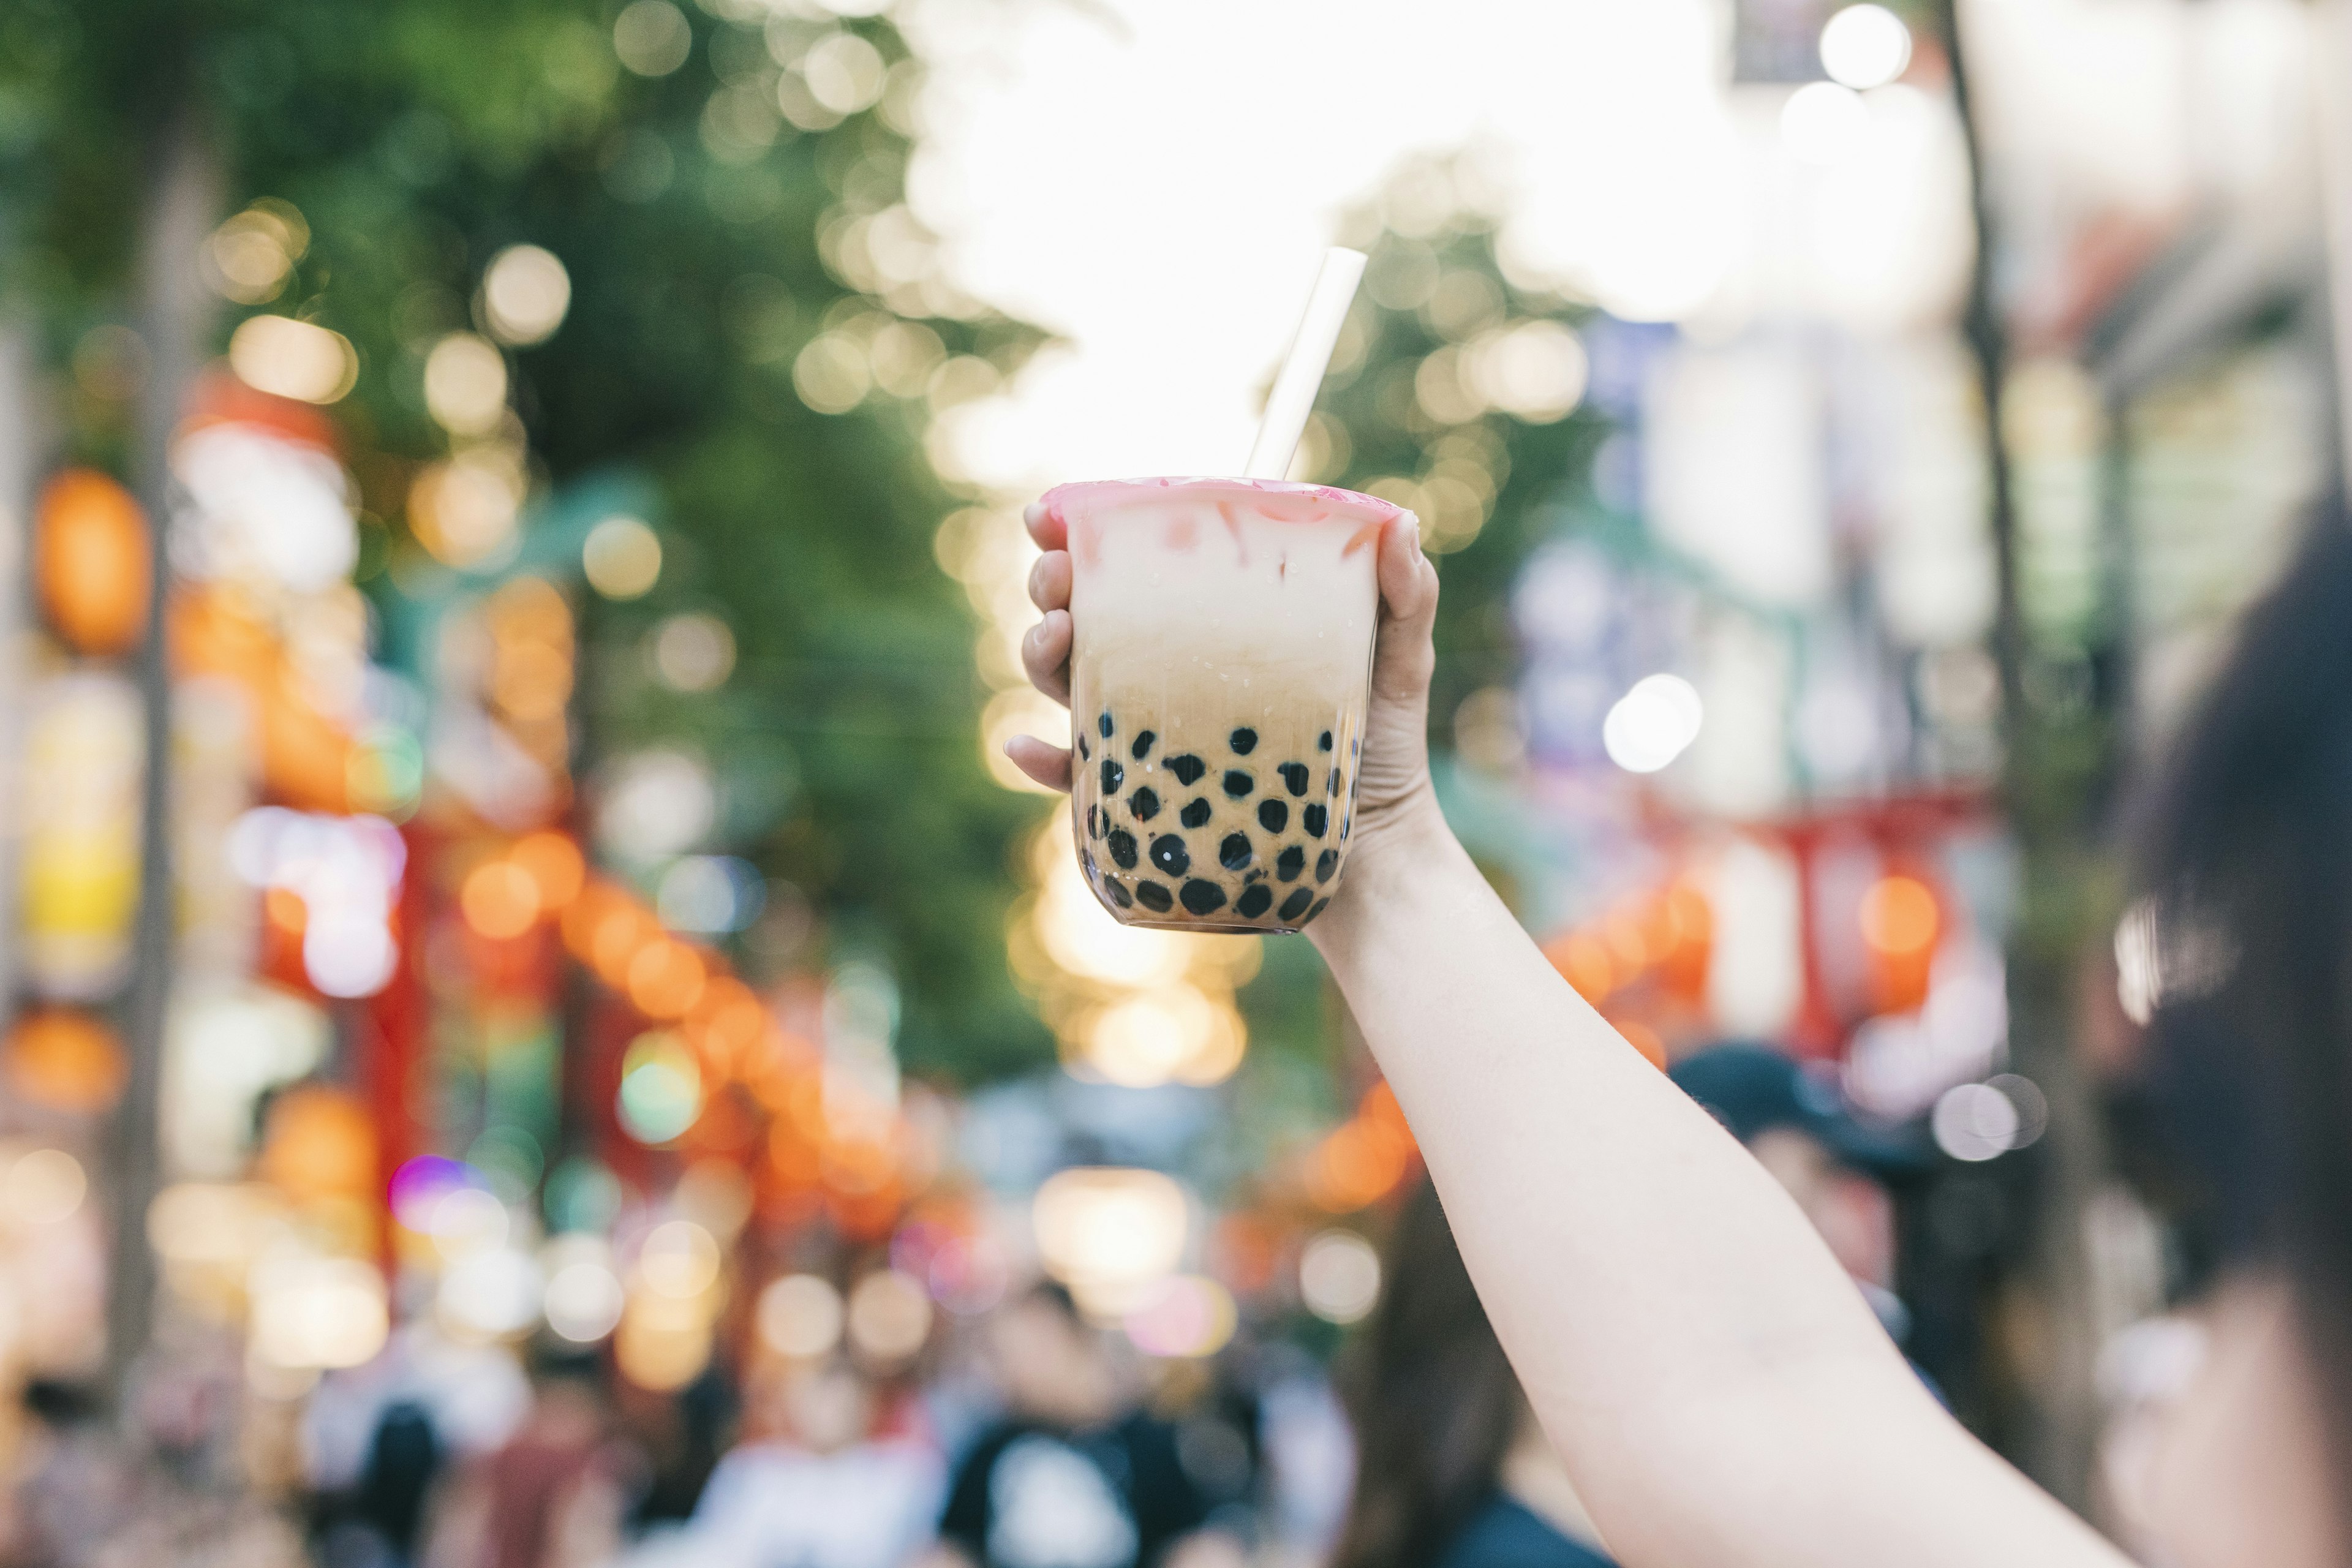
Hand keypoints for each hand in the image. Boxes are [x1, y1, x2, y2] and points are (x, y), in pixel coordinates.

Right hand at [1003, 497, 1445, 858]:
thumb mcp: (1401, 662)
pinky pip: (1075, 781)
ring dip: (1041, 653)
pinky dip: (1040, 763)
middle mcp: (1168, 672)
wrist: (1376, 851)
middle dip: (1053, 585)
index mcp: (1211, 623)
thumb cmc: (1383, 746)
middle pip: (1086, 613)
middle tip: (1058, 579)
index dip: (1082, 532)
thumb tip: (1402, 522)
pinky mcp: (1143, 797)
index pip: (1137, 565)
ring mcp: (1150, 734)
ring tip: (1054, 638)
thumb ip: (1407, 594)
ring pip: (1068, 681)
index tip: (1053, 516)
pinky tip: (1024, 746)